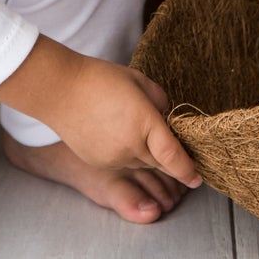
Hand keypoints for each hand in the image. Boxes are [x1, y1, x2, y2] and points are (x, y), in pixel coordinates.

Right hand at [0, 36, 200, 187]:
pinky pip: (123, 164)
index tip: (197, 179)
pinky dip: (128, 154)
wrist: (60, 90)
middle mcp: (131, 146)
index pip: (173, 155)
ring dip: (147, 154)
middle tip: (171, 144)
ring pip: (142, 164)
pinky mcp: (100, 163)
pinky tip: (118, 133)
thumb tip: (167, 119)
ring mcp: (114, 158)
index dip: (188, 169)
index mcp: (144, 122)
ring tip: (135, 128)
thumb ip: (160, 102)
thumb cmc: (100, 78)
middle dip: (169, 158)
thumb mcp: (139, 81)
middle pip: (160, 162)